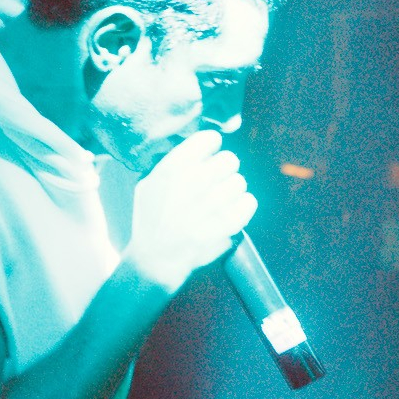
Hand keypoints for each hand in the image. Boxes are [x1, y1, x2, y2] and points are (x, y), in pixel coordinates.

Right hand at [123, 129, 256, 292]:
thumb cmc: (150, 219)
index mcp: (175, 167)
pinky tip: (230, 210)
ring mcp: (214, 203)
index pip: (210, 138)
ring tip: (220, 200)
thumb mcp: (148, 183)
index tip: (207, 157)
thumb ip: (171, 163)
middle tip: (215, 181)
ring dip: (232, 189)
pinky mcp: (228, 223)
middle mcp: (196, 181)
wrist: (157, 259)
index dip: (210, 147)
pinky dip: (242, 205)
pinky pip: (249, 202)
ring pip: (240, 181)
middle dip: (223, 169)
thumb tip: (195, 149)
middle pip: (230, 159)